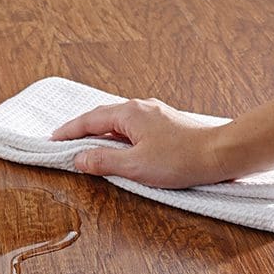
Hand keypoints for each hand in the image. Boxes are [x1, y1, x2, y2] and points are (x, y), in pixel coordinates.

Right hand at [50, 98, 231, 188]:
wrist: (220, 154)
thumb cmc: (181, 159)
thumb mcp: (135, 166)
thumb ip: (103, 161)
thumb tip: (79, 159)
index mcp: (128, 113)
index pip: (88, 121)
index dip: (68, 132)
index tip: (53, 140)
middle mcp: (140, 107)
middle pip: (102, 117)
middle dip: (82, 129)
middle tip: (65, 142)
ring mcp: (154, 113)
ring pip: (118, 120)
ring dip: (101, 132)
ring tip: (88, 145)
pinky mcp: (166, 123)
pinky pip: (133, 125)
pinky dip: (118, 134)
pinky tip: (120, 145)